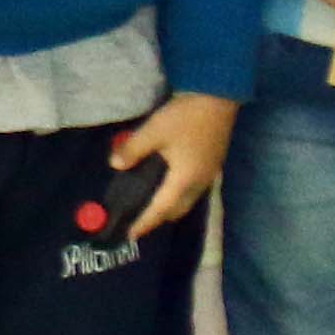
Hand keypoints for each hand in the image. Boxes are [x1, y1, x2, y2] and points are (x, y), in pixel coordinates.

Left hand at [108, 92, 239, 236]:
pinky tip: (168, 184)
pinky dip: (179, 193)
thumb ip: (133, 150)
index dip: (145, 222)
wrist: (218, 98)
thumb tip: (115, 165)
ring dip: (170, 206)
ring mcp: (209, 174)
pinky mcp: (212, 164)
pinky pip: (193, 189)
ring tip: (151, 204)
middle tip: (139, 219)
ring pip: (188, 200)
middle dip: (159, 218)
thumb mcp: (154, 131)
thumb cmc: (185, 117)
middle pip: (177, 209)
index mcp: (185, 179)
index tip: (131, 235)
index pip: (161, 209)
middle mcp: (200, 183)